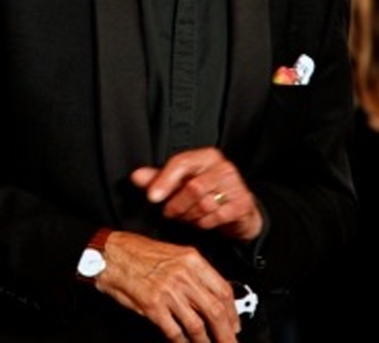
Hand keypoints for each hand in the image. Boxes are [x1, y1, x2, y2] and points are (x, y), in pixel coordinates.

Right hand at [95, 230, 240, 341]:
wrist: (111, 254)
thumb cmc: (140, 253)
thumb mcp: (174, 254)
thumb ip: (194, 273)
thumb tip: (212, 295)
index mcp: (191, 259)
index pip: (223, 290)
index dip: (232, 313)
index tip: (234, 324)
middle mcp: (183, 275)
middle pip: (215, 310)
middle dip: (226, 333)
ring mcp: (168, 291)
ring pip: (198, 325)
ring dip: (206, 342)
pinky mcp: (153, 306)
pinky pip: (175, 332)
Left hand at [131, 147, 263, 242]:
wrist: (239, 208)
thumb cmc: (207, 191)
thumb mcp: (182, 182)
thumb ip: (158, 179)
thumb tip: (136, 176)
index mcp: (206, 156)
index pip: (181, 163)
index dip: (164, 180)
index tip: (152, 197)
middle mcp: (222, 167)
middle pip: (192, 187)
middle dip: (177, 205)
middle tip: (170, 212)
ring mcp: (235, 184)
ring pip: (204, 204)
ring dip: (190, 216)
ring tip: (186, 216)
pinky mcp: (243, 203)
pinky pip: (217, 217)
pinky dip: (205, 223)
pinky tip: (202, 221)